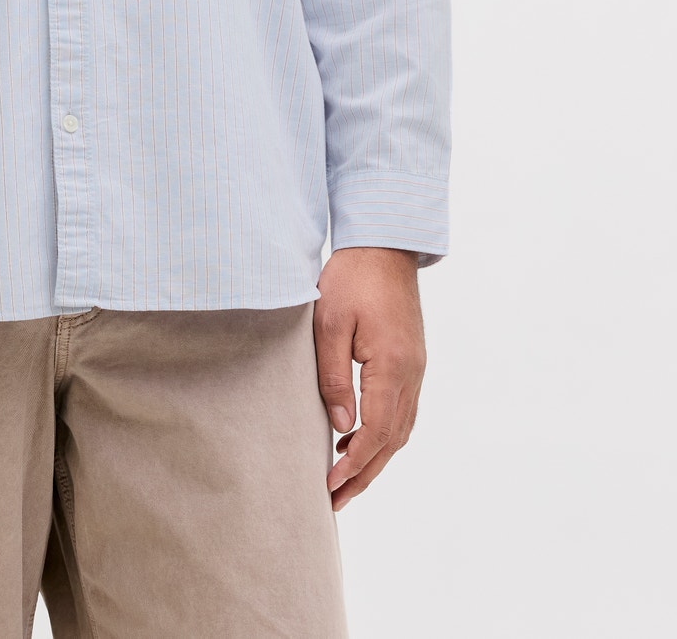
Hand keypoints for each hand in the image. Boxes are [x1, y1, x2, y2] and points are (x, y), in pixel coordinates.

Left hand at [313, 246, 424, 510]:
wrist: (383, 244)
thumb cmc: (352, 277)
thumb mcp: (330, 323)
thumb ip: (333, 376)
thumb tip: (340, 426)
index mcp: (393, 366)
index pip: (376, 431)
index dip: (353, 464)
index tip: (328, 486)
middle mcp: (412, 373)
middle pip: (393, 440)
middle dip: (364, 474)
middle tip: (335, 501)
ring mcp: (416, 368)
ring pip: (401, 429)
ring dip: (375, 457)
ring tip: (345, 480)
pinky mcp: (411, 360)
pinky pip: (402, 410)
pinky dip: (383, 433)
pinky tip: (358, 438)